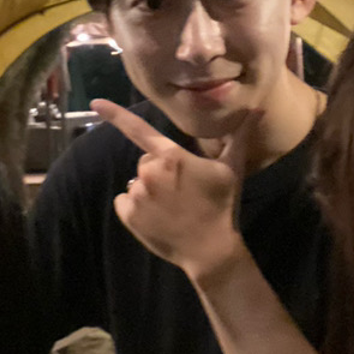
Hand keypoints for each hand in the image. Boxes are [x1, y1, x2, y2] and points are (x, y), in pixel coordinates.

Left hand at [91, 100, 258, 282]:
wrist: (210, 250)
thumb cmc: (222, 206)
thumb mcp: (232, 169)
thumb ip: (238, 136)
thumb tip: (257, 108)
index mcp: (171, 156)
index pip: (139, 129)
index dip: (115, 114)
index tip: (95, 103)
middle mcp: (149, 171)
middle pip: (147, 161)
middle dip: (160, 171)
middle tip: (183, 191)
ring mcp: (137, 194)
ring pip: (137, 183)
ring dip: (149, 191)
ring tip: (172, 208)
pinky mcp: (128, 215)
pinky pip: (125, 201)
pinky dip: (135, 208)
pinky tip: (157, 218)